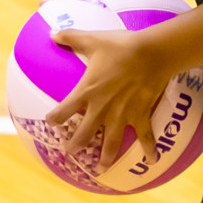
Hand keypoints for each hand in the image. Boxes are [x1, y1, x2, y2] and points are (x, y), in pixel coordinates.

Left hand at [44, 28, 170, 167]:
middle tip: (71, 152)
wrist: (151, 53)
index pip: (64, 110)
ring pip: (111, 142)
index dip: (54, 119)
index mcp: (87, 91)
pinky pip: (145, 136)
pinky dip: (149, 150)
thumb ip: (70, 37)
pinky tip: (151, 161)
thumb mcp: (92, 39)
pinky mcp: (141, 115)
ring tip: (101, 168)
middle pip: (84, 134)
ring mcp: (122, 115)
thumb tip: (51, 33)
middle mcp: (102, 108)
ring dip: (105, 157)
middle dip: (75, 145)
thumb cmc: (120, 46)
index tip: (50, 122)